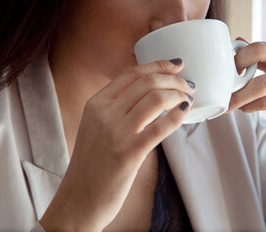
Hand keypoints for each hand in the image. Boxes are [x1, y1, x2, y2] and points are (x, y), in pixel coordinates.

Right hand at [40, 59, 193, 230]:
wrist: (78, 200)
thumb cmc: (90, 165)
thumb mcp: (94, 127)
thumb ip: (114, 109)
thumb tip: (146, 94)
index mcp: (95, 104)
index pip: (131, 74)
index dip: (158, 65)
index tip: (175, 65)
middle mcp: (104, 114)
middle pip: (147, 83)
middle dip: (173, 80)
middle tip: (187, 85)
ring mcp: (116, 133)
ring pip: (156, 99)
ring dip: (178, 95)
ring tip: (187, 99)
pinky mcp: (129, 154)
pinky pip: (160, 127)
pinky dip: (177, 116)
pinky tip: (184, 113)